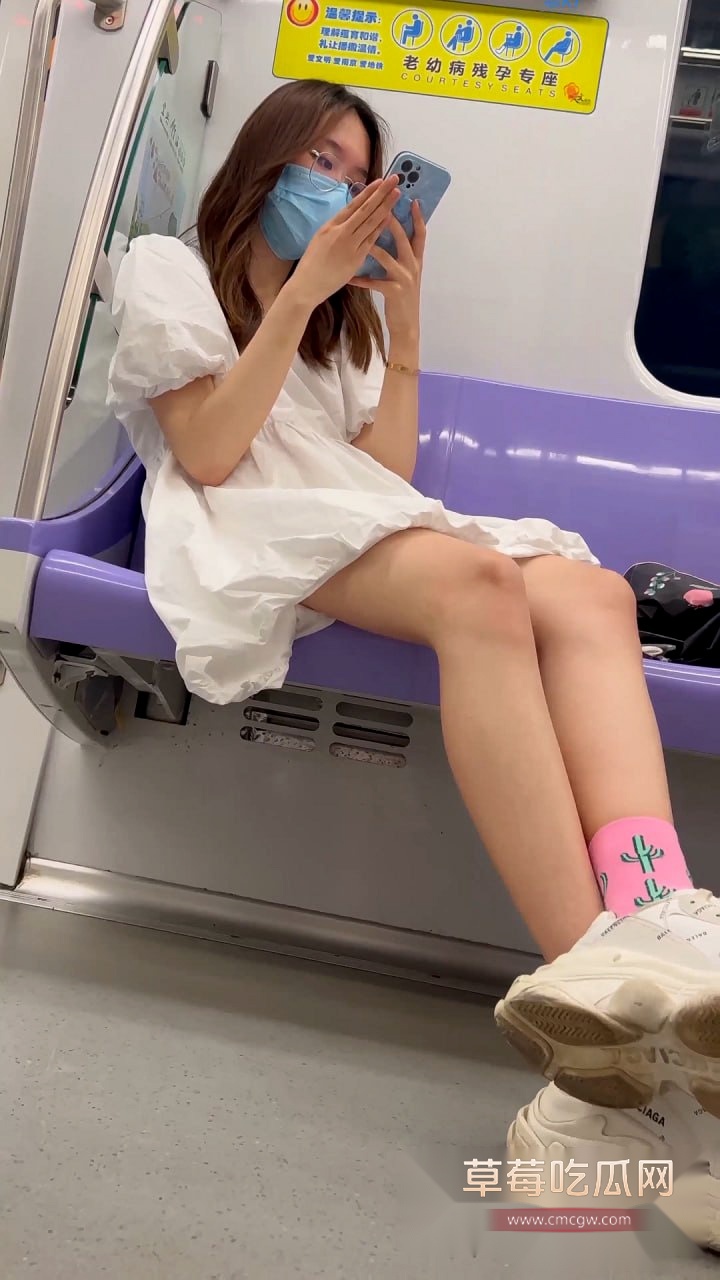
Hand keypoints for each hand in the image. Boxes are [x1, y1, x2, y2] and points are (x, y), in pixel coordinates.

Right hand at [288, 176, 399, 309]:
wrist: (306, 285)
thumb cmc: (312, 265)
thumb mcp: (320, 240)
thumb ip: (335, 229)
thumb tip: (348, 220)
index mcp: (330, 225)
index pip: (353, 205)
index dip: (368, 192)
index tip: (380, 181)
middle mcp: (340, 232)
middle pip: (365, 209)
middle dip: (381, 193)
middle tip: (394, 179)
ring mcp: (349, 245)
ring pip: (370, 222)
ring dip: (385, 206)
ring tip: (397, 194)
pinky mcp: (355, 259)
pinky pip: (371, 240)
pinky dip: (381, 227)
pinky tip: (390, 217)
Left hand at [349, 202, 425, 339]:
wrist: (406, 325)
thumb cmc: (402, 297)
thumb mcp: (406, 274)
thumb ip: (401, 256)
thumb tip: (391, 237)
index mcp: (416, 260)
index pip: (419, 234)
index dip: (417, 217)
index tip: (413, 199)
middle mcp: (413, 266)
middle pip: (403, 238)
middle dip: (392, 221)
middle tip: (382, 206)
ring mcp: (404, 279)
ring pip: (387, 256)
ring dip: (373, 245)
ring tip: (359, 235)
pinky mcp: (394, 291)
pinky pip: (373, 282)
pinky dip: (360, 279)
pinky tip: (349, 277)